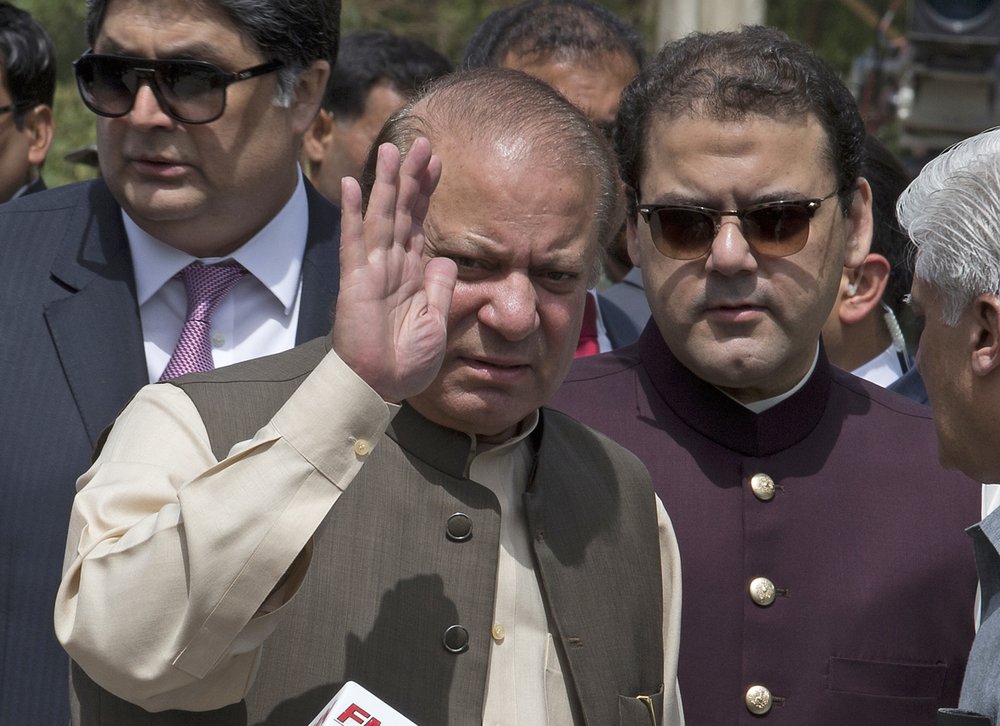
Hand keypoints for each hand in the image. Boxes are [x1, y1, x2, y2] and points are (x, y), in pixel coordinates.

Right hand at [333, 138, 456, 402]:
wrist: (382, 388)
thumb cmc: (407, 361)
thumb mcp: (437, 321)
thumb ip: (440, 288)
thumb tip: (446, 260)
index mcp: (412, 274)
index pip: (420, 223)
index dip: (427, 192)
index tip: (438, 161)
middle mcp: (391, 265)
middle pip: (402, 211)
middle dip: (412, 177)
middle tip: (422, 142)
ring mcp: (372, 271)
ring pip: (380, 217)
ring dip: (385, 184)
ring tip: (390, 149)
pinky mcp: (356, 283)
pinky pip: (354, 243)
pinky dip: (351, 213)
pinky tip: (349, 185)